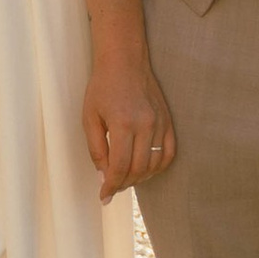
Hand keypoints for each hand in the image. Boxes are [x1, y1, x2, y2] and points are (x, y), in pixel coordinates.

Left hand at [85, 47, 176, 199]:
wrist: (124, 61)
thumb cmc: (102, 87)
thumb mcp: (89, 117)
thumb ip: (96, 149)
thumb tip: (102, 175)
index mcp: (123, 124)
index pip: (120, 167)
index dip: (111, 186)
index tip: (104, 196)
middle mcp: (146, 125)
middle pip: (138, 169)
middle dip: (124, 184)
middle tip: (111, 188)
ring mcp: (160, 123)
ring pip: (155, 164)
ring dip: (140, 177)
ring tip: (126, 179)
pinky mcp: (168, 121)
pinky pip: (169, 153)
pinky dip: (158, 166)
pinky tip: (146, 169)